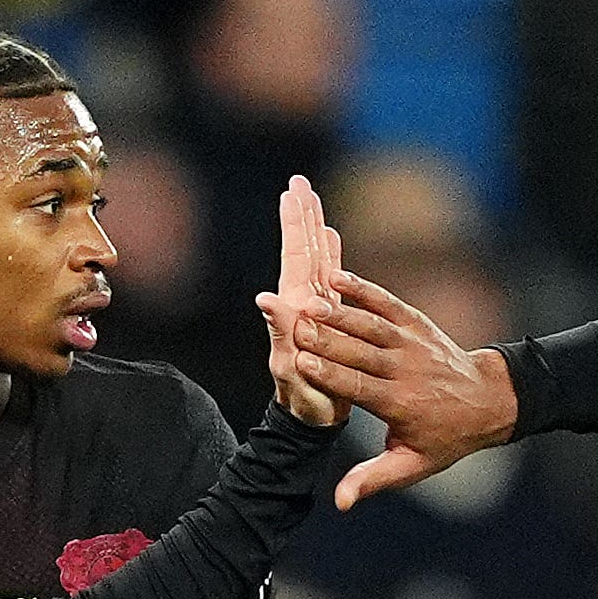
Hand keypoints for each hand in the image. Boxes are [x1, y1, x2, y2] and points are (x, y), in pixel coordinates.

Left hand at [263, 173, 348, 428]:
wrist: (313, 418)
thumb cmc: (303, 399)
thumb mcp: (291, 367)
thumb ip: (280, 333)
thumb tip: (265, 298)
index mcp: (297, 308)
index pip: (296, 256)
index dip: (295, 223)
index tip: (293, 191)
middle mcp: (305, 302)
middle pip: (304, 249)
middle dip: (302, 215)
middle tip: (299, 180)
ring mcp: (316, 309)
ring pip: (316, 259)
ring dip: (315, 228)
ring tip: (312, 199)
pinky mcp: (329, 318)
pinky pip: (332, 279)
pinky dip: (332, 257)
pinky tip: (332, 239)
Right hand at [264, 270, 517, 508]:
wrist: (487, 402)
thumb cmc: (443, 438)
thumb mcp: (411, 465)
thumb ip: (372, 479)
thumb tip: (338, 503)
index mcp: (401, 405)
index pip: (360, 388)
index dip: (331, 375)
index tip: (301, 363)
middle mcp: (407, 370)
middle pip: (361, 352)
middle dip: (328, 339)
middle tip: (295, 327)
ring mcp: (413, 344)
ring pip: (371, 326)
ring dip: (340, 313)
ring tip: (307, 303)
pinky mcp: (417, 324)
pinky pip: (388, 304)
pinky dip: (364, 290)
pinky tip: (336, 277)